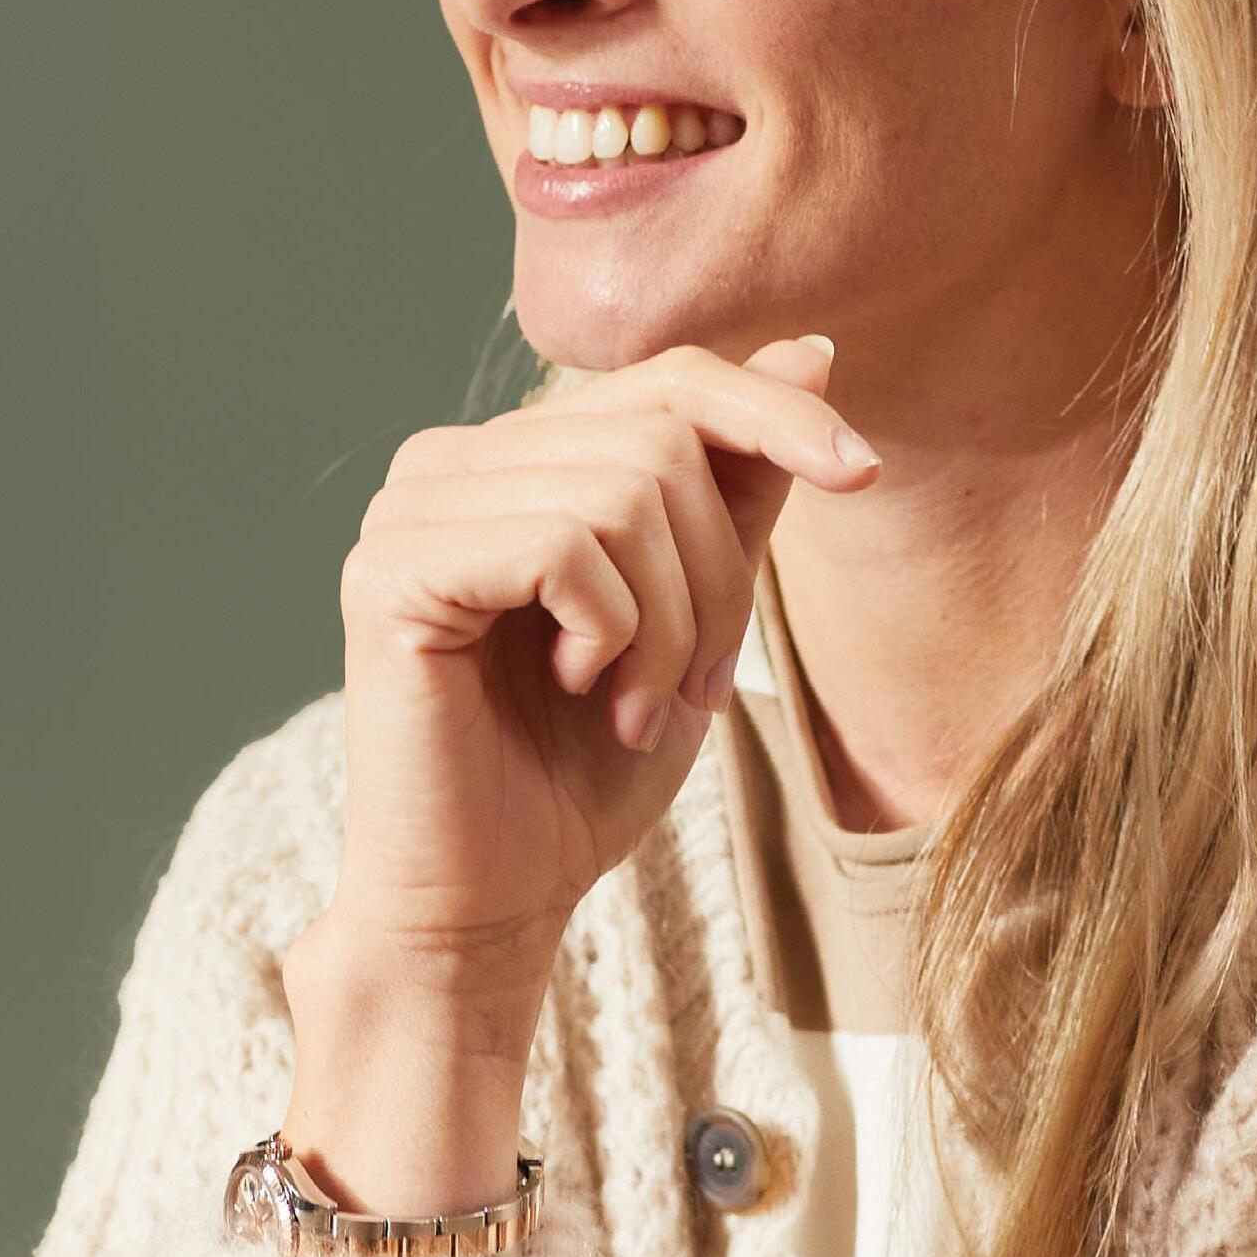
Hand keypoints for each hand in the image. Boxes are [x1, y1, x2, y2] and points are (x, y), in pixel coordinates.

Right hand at [289, 335, 879, 1062]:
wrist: (491, 906)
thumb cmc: (583, 768)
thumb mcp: (696, 611)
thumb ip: (738, 487)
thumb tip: (812, 350)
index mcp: (517, 455)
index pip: (667, 378)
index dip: (774, 413)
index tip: (864, 472)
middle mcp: (452, 458)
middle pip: (660, 438)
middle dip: (715, 577)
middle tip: (690, 687)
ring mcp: (412, 507)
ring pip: (622, 491)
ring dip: (667, 624)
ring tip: (631, 704)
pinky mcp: (391, 569)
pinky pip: (559, 543)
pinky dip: (607, 629)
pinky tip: (576, 689)